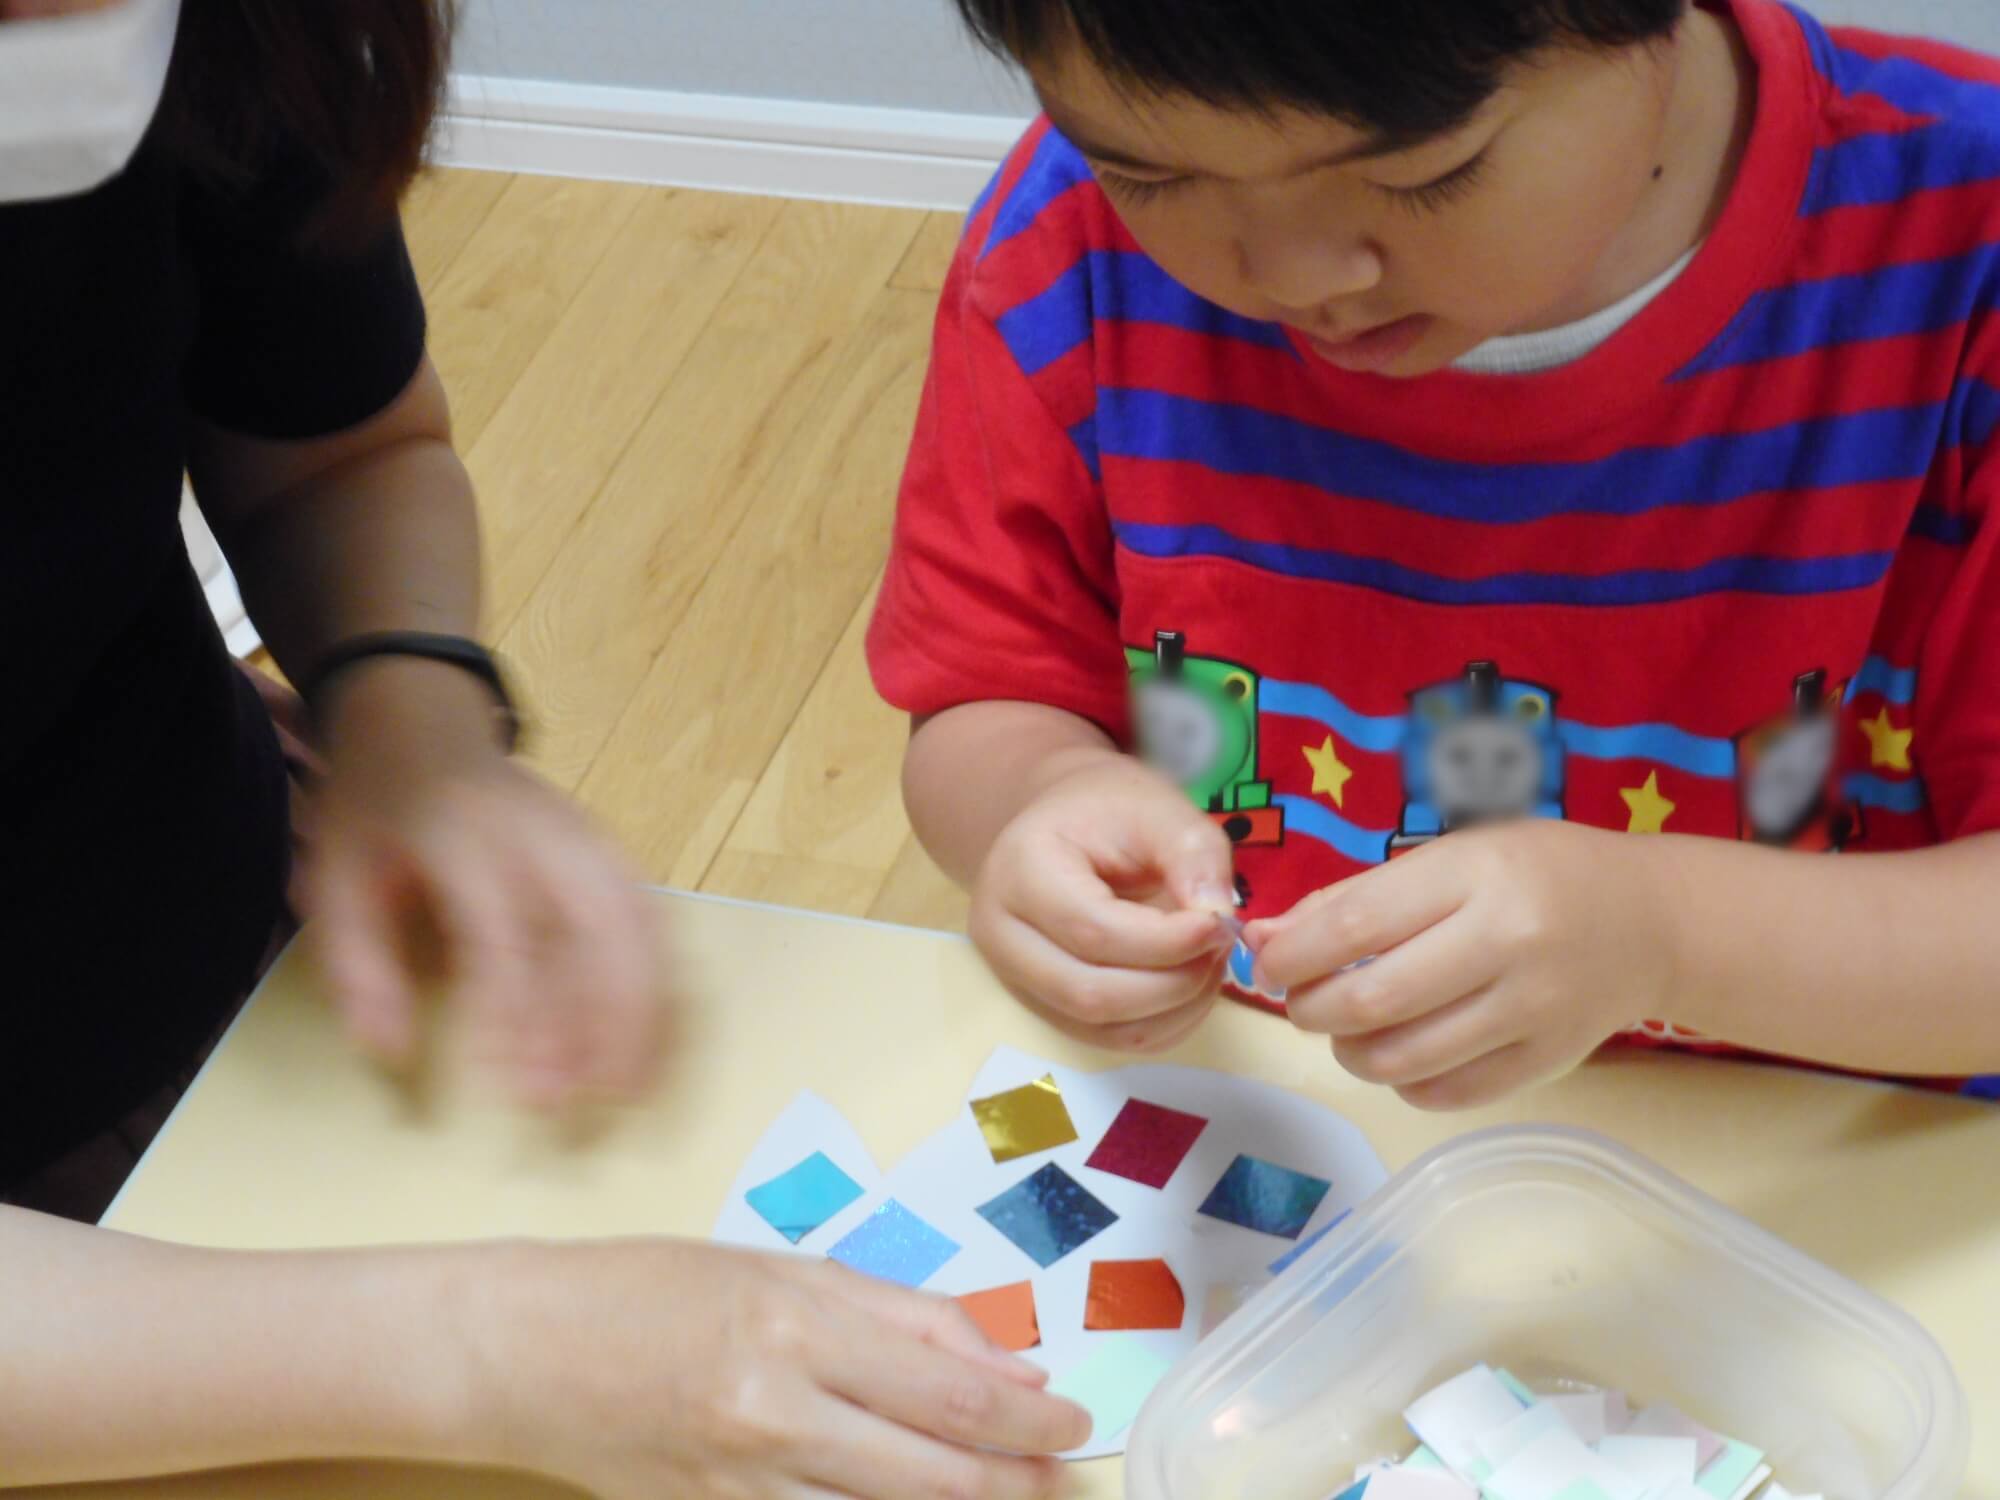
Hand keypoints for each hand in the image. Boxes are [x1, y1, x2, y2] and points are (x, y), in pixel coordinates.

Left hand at [300, 657, 663, 1107]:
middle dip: (604, 1021)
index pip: (503, 934)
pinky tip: (651, 1035)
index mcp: (460, 834)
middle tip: (589, 1104)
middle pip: (597, 926)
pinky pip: (652, 915)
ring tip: (632, 1089)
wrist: (420, 722)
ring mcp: (584, 834)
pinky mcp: (609, 846)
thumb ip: (357, 966)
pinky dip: (660, 978)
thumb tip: (392, 1051)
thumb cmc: (375, 811)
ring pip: (638, 924)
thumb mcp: (333, 879)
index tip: (515, 1090)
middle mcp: (538, 830)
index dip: (515, 1016)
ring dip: (644, 1009)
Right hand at [469, 1240, 1090, 1499]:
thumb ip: (902, 1315)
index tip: (1076, 1420)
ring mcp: (741, 1487)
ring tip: (1012, 1497)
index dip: (1029, 1418)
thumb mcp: (785, 1271)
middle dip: (1019, 1483)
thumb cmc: (651, 1288)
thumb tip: (1006, 1362)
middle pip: (934, 1477)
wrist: (523, 1351)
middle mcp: (774, 1416)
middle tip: (1064, 1474)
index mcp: (795, 1329)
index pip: (949, 1390)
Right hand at [969, 753, 1236, 1051]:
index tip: (1220, 926)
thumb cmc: (1109, 810)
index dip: (1167, 942)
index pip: (1093, 931)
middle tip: (1219, 949)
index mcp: (1020, 871)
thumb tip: (1217, 921)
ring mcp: (1013, 977)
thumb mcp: (1159, 809)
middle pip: (1089, 994)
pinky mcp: (1040, 1004)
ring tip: (1207, 965)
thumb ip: (1195, 855)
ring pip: (1099, 1027)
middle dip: (1173, 984)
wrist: (1062, 822)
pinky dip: (1160, 1025)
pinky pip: (1105, 1040)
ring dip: (1172, 1010)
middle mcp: (1001, 933)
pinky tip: (1188, 987)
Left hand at [1246, 821, 1678, 1109]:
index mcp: (1475, 878)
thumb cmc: (1533, 874)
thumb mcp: (1449, 858)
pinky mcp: (1546, 1062)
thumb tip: (1264, 939)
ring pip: (1402, 1059)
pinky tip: (1401, 1052)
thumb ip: (1355, 898)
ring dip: (1348, 1051)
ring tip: (1347, 1027)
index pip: (1354, 927)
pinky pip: (1445, 1092)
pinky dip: (1402, 1081)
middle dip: (1310, 1008)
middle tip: (1302, 999)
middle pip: (1371, 1002)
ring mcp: (1531, 1011)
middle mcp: (1506, 945)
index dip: (1291, 954)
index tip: (1266, 962)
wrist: (1649, 920)